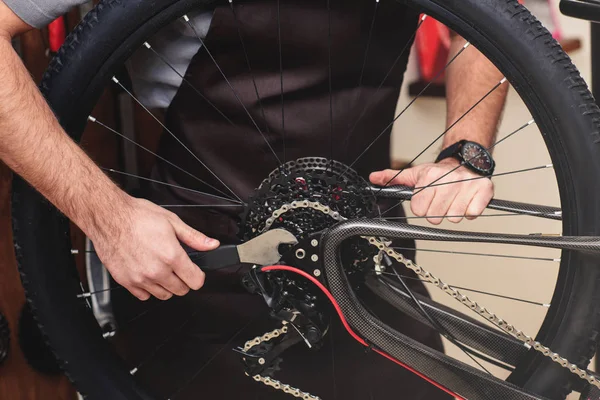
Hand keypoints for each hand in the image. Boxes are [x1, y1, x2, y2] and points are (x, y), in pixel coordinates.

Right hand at [90, 197, 219, 300]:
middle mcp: (157, 271)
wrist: (108, 217)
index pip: (195, 281)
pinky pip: (144, 296)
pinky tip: (147, 274)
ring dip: (166, 286)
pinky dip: (148, 288)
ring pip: (163, 295)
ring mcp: (140, 278)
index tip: (195, 271)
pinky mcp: (126, 281)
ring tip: (162, 269)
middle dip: (183, 281)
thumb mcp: (172, 221)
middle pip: (181, 291)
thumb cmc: (137, 216)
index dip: (198, 276)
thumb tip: (211, 244)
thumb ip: (194, 237)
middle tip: (178, 268)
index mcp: (171, 256)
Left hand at [369, 158, 493, 224]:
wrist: (466, 160)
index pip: (419, 209)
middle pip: (435, 217)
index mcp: (430, 176)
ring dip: (453, 212)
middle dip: (436, 211)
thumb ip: (393, 178)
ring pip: (453, 218)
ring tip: (453, 200)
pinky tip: (466, 201)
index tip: (426, 199)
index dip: (422, 207)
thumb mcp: (415, 173)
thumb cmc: (438, 173)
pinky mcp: (484, 189)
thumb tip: (373, 178)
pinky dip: (470, 211)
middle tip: (440, 200)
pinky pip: (472, 214)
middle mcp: (449, 179)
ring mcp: (467, 184)